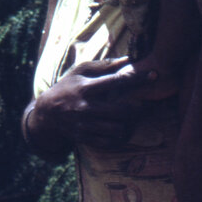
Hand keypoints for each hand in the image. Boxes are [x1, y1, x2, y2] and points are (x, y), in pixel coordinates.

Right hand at [24, 58, 168, 152]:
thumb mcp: (81, 71)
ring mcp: (84, 125)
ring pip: (117, 129)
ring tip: (133, 118)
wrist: (47, 113)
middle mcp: (84, 108)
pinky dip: (119, 137)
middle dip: (137, 108)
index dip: (137, 78)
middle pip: (121, 111)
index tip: (154, 75)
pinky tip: (121, 128)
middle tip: (145, 104)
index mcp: (85, 88)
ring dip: (129, 124)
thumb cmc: (69, 86)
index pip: (116, 82)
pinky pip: (109, 142)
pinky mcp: (84, 138)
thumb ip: (105, 65)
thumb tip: (129, 59)